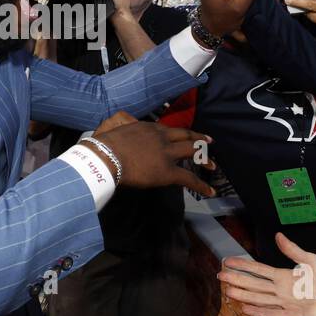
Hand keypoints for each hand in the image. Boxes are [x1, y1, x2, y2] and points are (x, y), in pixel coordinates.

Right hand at [85, 110, 214, 196]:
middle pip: (186, 135)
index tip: (183, 135)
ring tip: (212, 165)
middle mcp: (162, 137)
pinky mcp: (168, 171)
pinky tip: (209, 191)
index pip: (169, 129)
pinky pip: (189, 178)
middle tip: (209, 141)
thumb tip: (120, 125)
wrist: (105, 157)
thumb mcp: (115, 129)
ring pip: (192, 152)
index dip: (178, 133)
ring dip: (204, 158)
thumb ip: (123, 127)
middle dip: (199, 139)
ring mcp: (166, 153)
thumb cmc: (103, 146)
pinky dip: (201, 185)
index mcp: (149, 127)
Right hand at [218, 234, 315, 315]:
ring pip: (260, 299)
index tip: (227, 261)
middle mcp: (283, 291)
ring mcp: (288, 304)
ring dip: (244, 296)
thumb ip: (293, 251)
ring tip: (227, 292)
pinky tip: (246, 309)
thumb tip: (278, 236)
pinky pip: (274, 314)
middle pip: (255, 285)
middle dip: (237, 280)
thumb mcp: (313, 260)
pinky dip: (260, 311)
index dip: (243, 266)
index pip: (259, 270)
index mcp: (286, 277)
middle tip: (219, 276)